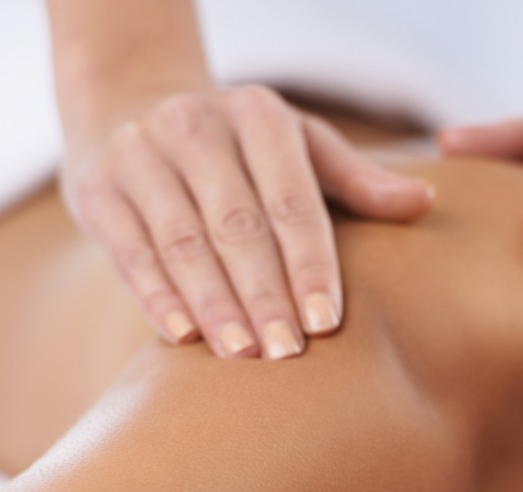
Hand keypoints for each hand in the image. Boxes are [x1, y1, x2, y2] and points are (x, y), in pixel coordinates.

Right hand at [61, 85, 433, 358]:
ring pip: (183, 242)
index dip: (310, 264)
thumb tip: (424, 202)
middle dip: (265, 294)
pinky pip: (131, 251)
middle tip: (289, 352)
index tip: (326, 323)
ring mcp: (140, 153)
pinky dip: (156, 296)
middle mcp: (196, 126)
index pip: (291, 200)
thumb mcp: (298, 146)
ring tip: (243, 354)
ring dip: (214, 304)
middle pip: (238, 226)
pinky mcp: (98, 187)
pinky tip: (182, 337)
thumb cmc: (239, 146)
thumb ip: (355, 180)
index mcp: (258, 116)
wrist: (127, 105)